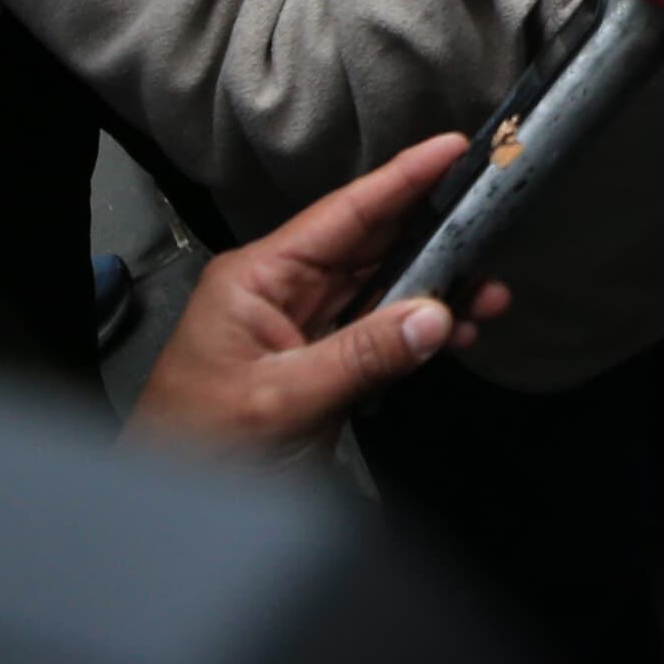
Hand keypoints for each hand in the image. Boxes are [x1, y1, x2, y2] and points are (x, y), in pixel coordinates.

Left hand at [125, 131, 511, 463]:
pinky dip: (421, 336)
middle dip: (435, 236)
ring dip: (438, 292)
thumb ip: (360, 356)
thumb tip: (434, 316)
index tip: (451, 149)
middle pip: (370, 249)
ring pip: (384, 293)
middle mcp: (283, 295)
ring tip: (491, 295)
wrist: (169, 514)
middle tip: (493, 219)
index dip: (399, 181)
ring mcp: (305, 333)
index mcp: (257, 280)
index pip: (341, 216)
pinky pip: (382, 338)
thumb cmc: (198, 450)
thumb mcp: (281, 400)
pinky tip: (459, 335)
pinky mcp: (323, 371)